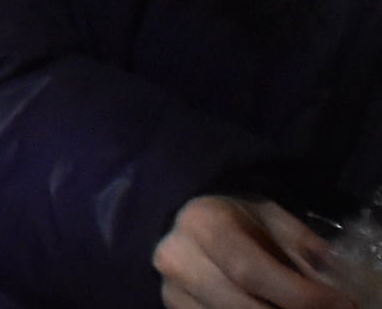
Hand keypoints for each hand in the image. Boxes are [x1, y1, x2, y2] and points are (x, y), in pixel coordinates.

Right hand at [157, 196, 355, 308]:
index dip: (300, 295)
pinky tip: (268, 306)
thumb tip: (330, 277)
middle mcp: (178, 258)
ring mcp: (172, 288)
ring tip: (297, 307)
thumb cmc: (236, 215)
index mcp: (202, 224)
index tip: (342, 302)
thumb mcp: (271, 215)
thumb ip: (301, 244)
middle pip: (243, 307)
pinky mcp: (173, 307)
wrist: (185, 218)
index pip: (251, 271)